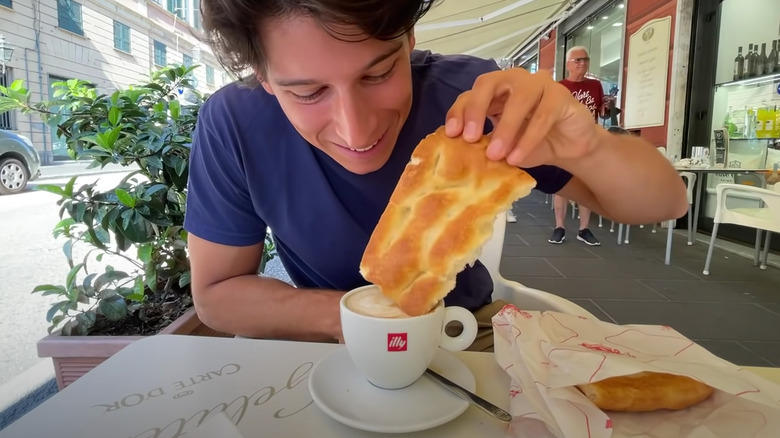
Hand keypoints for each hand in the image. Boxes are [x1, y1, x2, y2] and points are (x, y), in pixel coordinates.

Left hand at [444, 68, 600, 167]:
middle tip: (470, 138)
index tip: (452, 134)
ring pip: (519, 99)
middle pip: (489, 82)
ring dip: (505, 129)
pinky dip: (528, 138)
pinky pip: (543, 114)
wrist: (569, 147)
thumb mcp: (503, 147)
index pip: (470, 93)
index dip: (459, 111)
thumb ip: (484, 144)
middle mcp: (514, 81)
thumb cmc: (531, 144)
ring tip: (496, 155)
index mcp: (495, 91)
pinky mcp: (561, 96)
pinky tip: (518, 157)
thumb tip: (460, 155)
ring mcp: (539, 84)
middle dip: (476, 109)